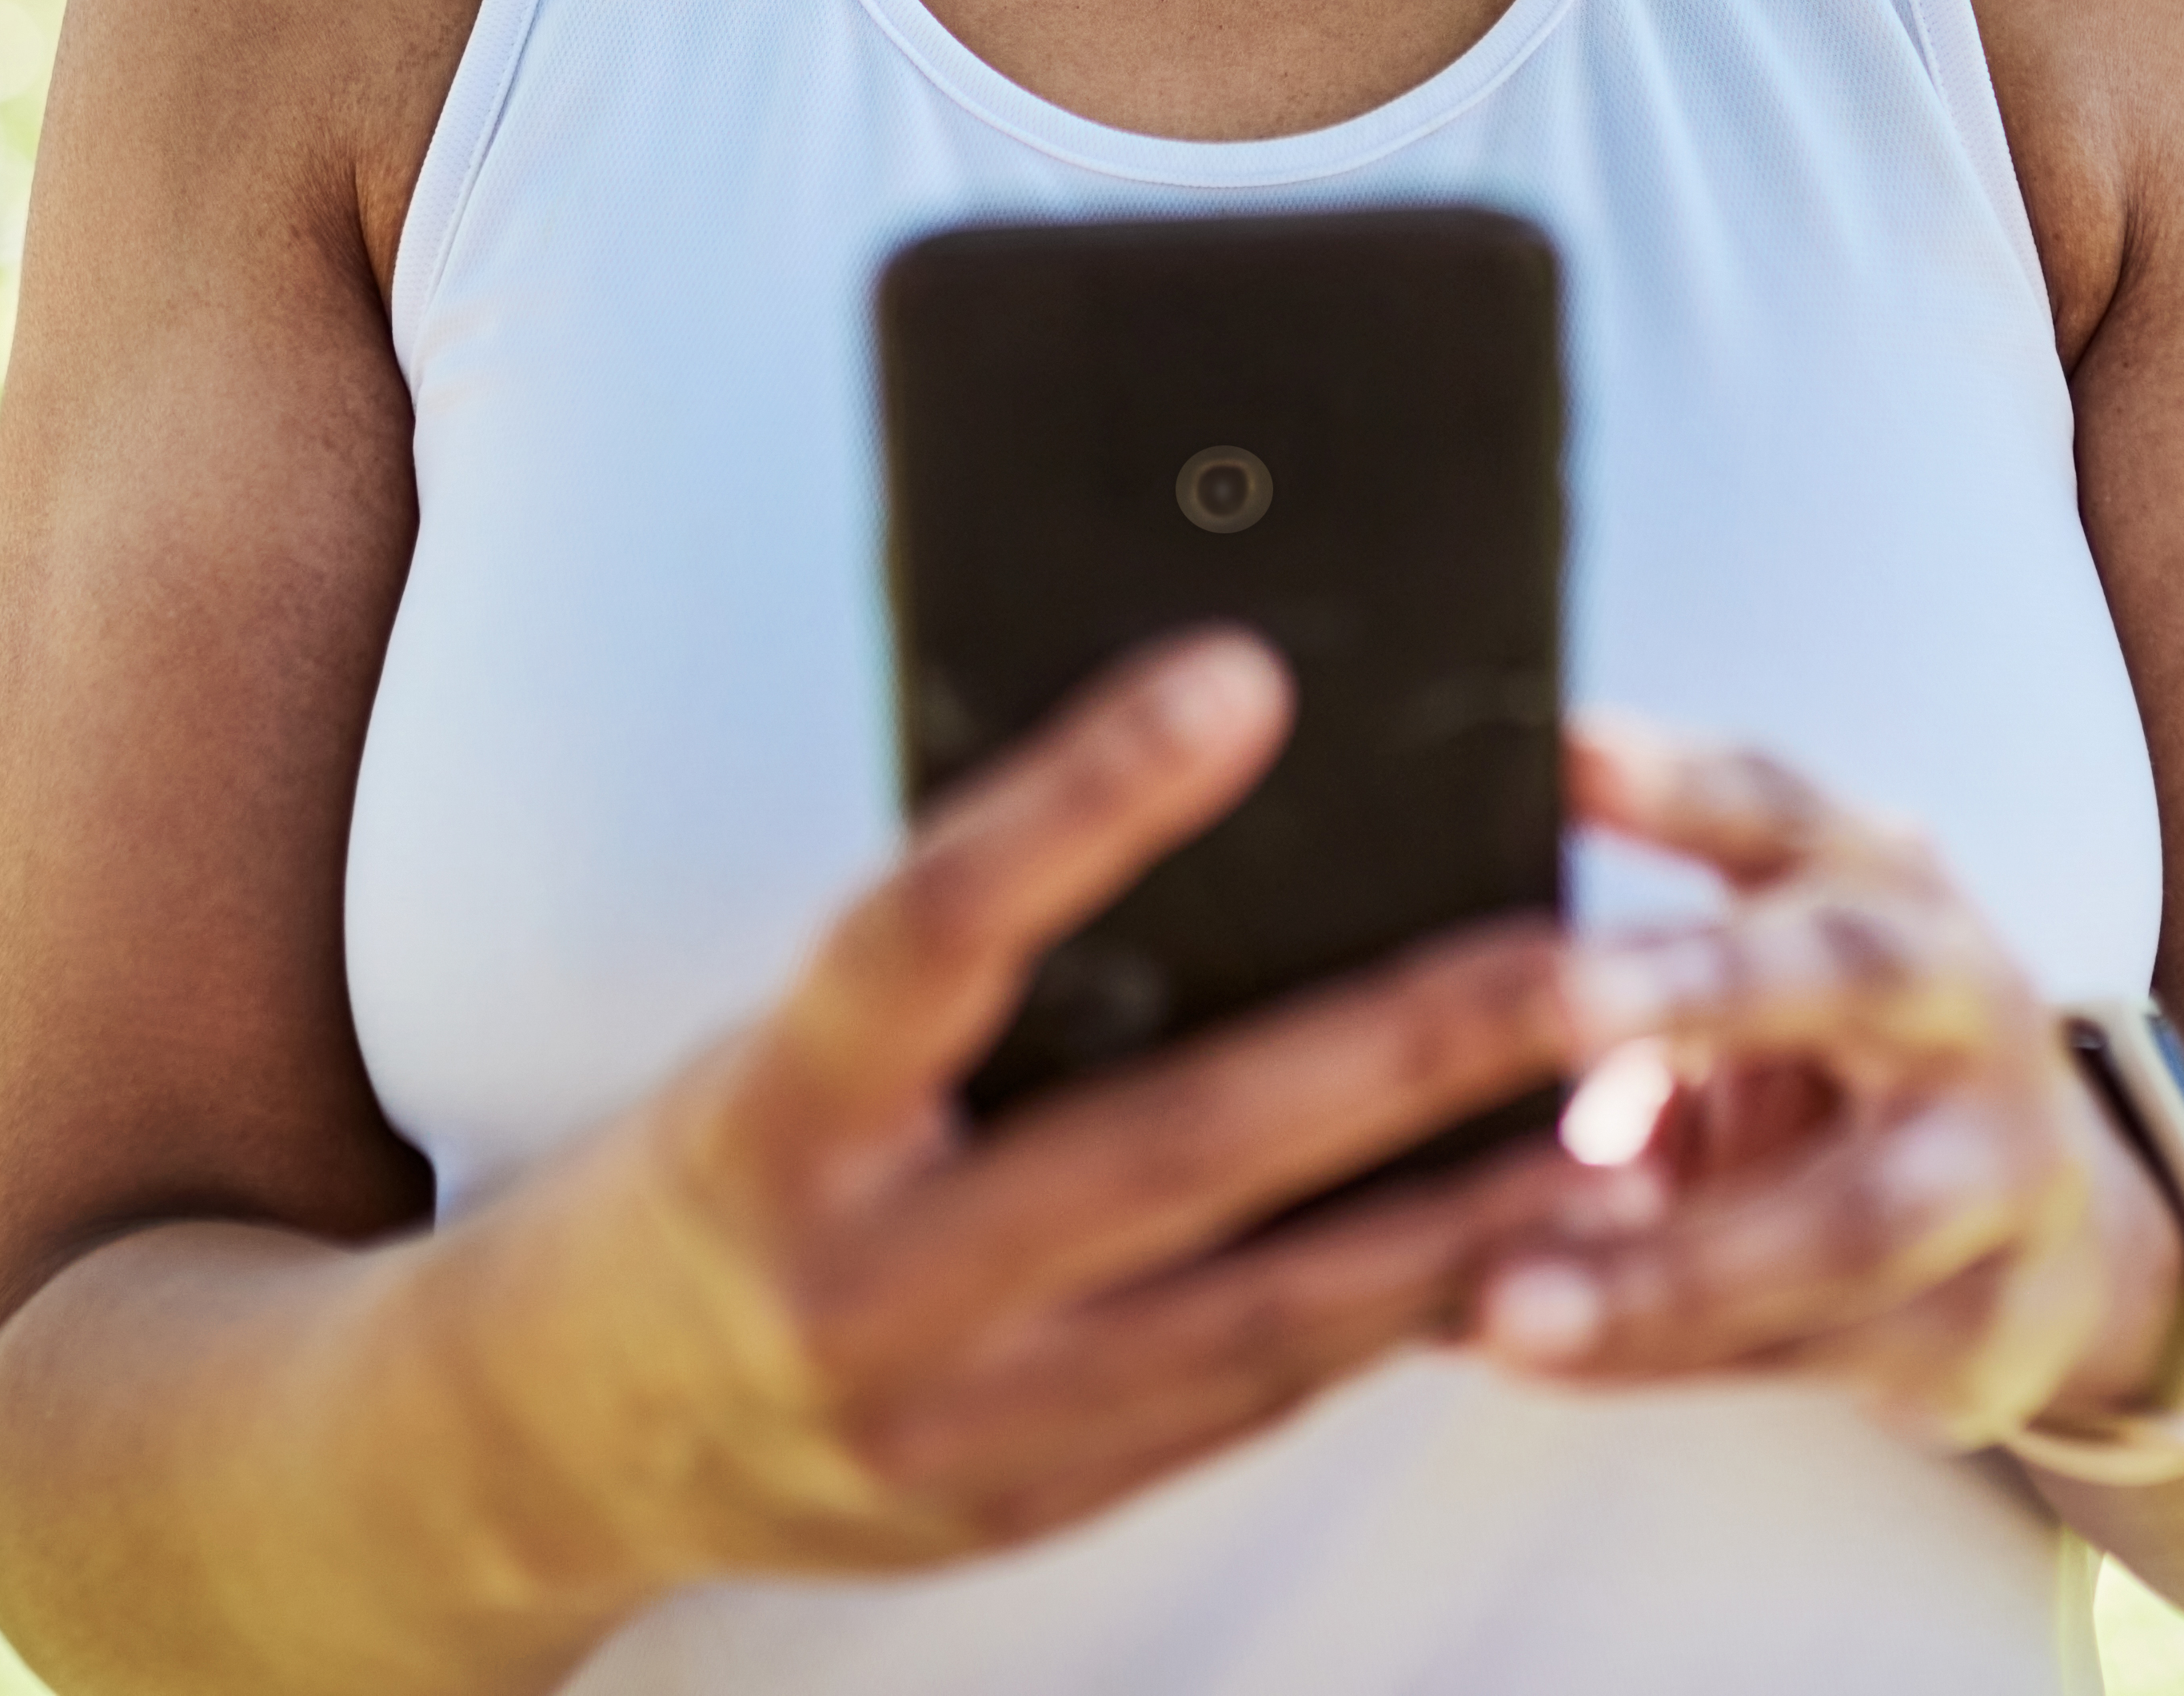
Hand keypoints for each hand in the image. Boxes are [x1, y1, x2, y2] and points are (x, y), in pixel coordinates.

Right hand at [471, 632, 1583, 1591]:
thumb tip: (1190, 784)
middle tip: (1586, 956)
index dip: (1085, 798)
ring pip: (1258, 1315)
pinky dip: (1390, 1311)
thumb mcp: (771, 1041)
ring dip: (1464, 1215)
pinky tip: (1523, 1240)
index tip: (1243, 675)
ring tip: (1628, 1116)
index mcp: (772, 1119)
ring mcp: (954, 1427)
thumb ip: (951, 961)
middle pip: (1174, 1149)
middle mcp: (863, 1286)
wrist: (555, 1438)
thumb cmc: (706, 1165)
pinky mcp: (1028, 1509)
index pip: (934, 931)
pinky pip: (1245, 1401)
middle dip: (1407, 1050)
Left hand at [1473, 719, 2183, 1461]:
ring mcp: (2001, 1167)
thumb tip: (1379, 906)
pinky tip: (1546, 1367)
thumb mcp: (1760, 963)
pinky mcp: (1992, 1322)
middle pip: (1844, 971)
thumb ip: (1614, 945)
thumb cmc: (1822, 1055)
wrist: (2048, 1230)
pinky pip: (1823, 1353)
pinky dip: (1679, 1361)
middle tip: (1559, 1001)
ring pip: (1848, 1220)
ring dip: (1676, 1264)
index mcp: (1875, 877)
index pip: (1775, 802)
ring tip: (1505, 1301)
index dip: (1672, 780)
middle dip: (1704, 984)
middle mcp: (1959, 997)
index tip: (1555, 752)